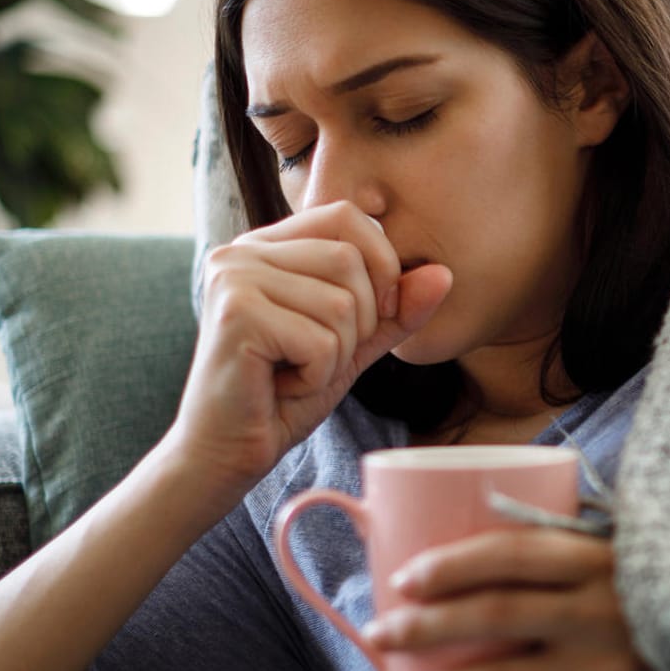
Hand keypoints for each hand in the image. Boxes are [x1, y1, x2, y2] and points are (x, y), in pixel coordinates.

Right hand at [170, 201, 451, 488]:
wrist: (225, 453)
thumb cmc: (284, 396)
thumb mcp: (352, 345)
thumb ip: (395, 310)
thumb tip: (444, 274)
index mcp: (267, 246)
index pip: (347, 217)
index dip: (380, 264)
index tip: (372, 316)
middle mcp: (242, 250)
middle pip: (350, 260)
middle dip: (358, 323)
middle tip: (317, 357)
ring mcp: (233, 278)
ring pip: (340, 304)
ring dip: (336, 355)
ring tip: (295, 372)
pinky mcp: (235, 315)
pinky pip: (321, 341)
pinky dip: (316, 376)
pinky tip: (282, 387)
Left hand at [363, 528, 669, 670]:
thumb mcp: (633, 560)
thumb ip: (575, 546)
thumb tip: (486, 520)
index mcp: (603, 561)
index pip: (513, 553)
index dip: (452, 564)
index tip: (405, 578)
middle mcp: (602, 613)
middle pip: (494, 616)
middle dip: (425, 627)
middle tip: (378, 636)